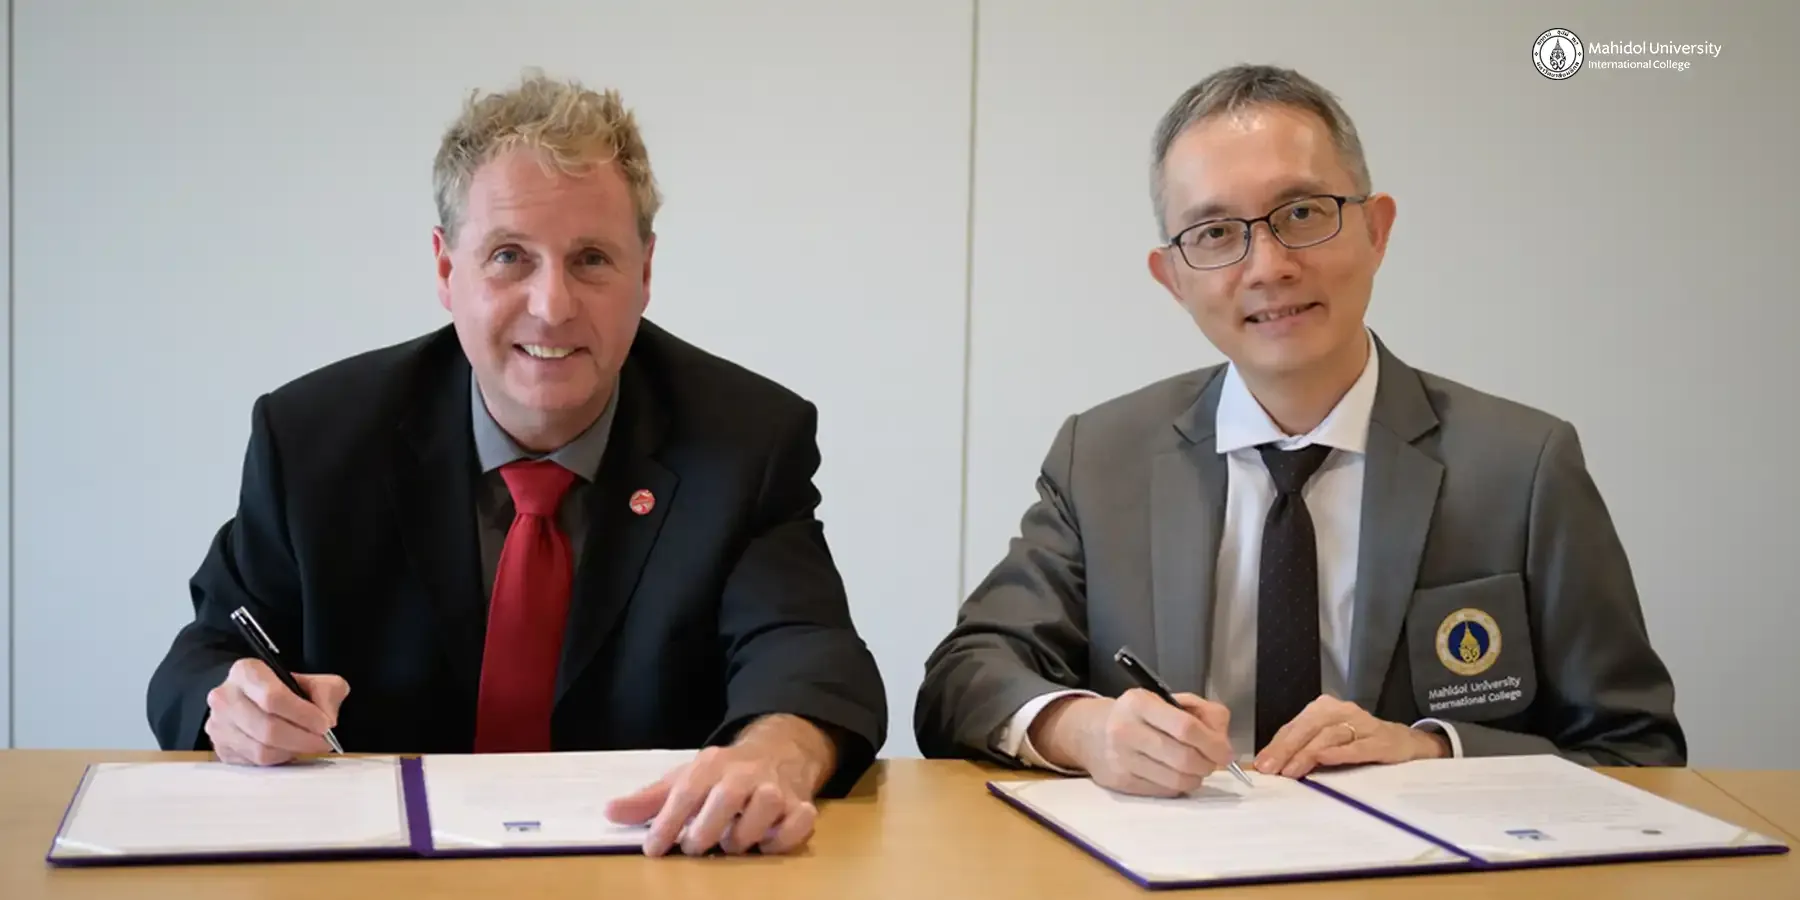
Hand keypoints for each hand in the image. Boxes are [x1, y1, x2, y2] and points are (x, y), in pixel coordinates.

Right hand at [205, 658, 348, 765]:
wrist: (254, 698)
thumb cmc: (283, 688)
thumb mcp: (312, 680)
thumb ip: (325, 693)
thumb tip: (327, 719)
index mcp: (245, 672)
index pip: (273, 698)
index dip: (303, 715)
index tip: (324, 724)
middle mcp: (225, 698)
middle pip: (267, 728)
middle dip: (302, 739)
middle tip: (322, 741)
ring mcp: (219, 726)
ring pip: (261, 750)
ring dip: (292, 751)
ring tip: (308, 745)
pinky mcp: (221, 749)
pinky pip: (255, 763)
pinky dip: (279, 759)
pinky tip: (290, 749)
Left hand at [605, 715, 833, 855]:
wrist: (779, 751)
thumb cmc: (724, 774)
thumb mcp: (685, 779)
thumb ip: (649, 800)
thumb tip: (609, 812)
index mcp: (713, 764)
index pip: (686, 791)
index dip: (666, 822)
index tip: (652, 849)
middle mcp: (745, 773)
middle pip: (727, 796)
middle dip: (707, 828)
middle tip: (694, 847)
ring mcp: (776, 788)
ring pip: (766, 806)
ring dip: (745, 833)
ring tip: (731, 845)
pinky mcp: (802, 805)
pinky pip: (800, 821)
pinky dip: (785, 837)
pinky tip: (766, 844)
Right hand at [1035, 689, 1234, 796]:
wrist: (1093, 734)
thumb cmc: (1140, 716)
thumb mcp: (1167, 700)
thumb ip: (1202, 712)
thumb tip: (1222, 740)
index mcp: (1140, 703)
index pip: (1185, 727)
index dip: (1212, 743)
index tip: (1226, 752)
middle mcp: (1126, 729)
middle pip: (1183, 757)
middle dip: (1208, 764)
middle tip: (1213, 763)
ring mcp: (1121, 758)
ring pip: (1176, 779)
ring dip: (1196, 778)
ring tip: (1196, 769)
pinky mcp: (1120, 781)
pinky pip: (1164, 790)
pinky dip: (1179, 785)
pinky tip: (1175, 774)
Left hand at [1252, 696, 1448, 778]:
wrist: (1406, 743)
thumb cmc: (1360, 743)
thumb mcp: (1328, 742)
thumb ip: (1301, 750)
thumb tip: (1268, 766)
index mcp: (1323, 710)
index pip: (1294, 726)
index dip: (1276, 745)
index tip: (1261, 765)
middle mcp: (1341, 711)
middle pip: (1308, 728)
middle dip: (1286, 749)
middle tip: (1271, 770)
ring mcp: (1363, 724)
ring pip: (1329, 735)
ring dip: (1308, 754)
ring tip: (1291, 771)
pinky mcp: (1381, 740)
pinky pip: (1357, 745)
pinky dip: (1340, 752)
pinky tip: (1325, 759)